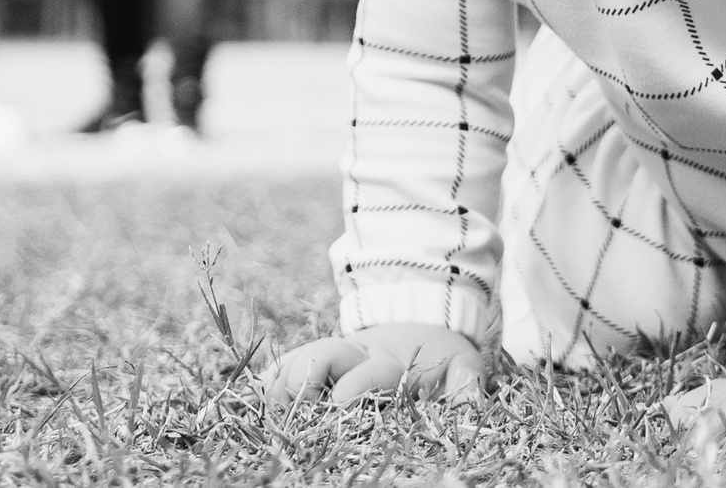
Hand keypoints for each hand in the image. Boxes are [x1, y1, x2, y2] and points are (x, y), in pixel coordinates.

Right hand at [262, 324, 488, 407]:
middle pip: (323, 357)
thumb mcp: (463, 363)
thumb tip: (469, 401)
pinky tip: (256, 394)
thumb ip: (466, 382)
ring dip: (281, 378)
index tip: (340, 404)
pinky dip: (272, 376)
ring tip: (262, 403)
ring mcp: (335, 358)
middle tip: (287, 407)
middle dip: (304, 379)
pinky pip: (288, 363)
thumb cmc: (443, 353)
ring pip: (300, 359)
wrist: (424, 318)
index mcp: (391, 363)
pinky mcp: (319, 363)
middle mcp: (357, 358)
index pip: (368, 372)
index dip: (353, 386)